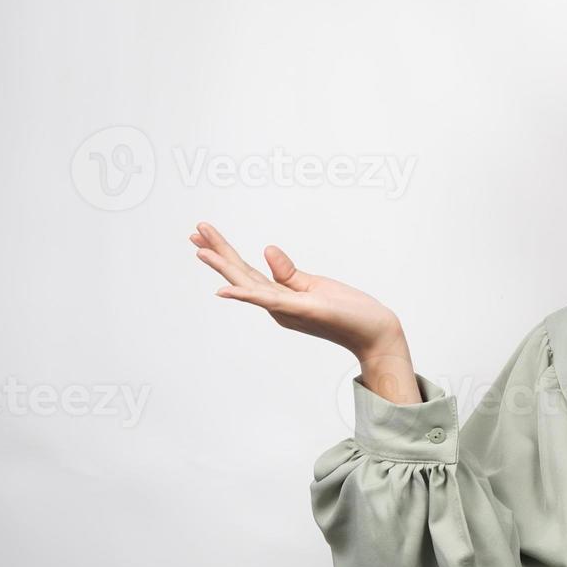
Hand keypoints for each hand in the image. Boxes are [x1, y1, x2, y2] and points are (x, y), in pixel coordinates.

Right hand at [190, 221, 404, 359]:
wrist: (373, 333)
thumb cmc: (347, 312)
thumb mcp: (314, 286)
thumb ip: (288, 272)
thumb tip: (267, 249)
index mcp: (280, 298)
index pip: (246, 273)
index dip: (224, 253)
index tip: (204, 235)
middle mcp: (278, 306)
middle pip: (241, 275)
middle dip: (217, 253)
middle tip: (193, 233)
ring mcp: (287, 310)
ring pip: (249, 285)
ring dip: (224, 268)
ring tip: (201, 250)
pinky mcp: (302, 310)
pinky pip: (270, 300)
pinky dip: (246, 295)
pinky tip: (226, 289)